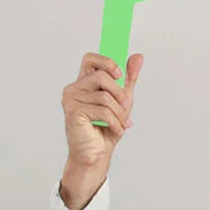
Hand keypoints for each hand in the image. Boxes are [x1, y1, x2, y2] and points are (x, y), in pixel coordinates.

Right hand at [59, 52, 143, 209]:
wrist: (97, 153)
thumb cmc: (107, 126)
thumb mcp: (123, 99)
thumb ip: (128, 78)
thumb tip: (138, 56)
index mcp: (84, 82)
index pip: (90, 58)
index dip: (107, 62)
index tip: (119, 75)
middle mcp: (74, 88)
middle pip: (102, 75)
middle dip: (120, 93)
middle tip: (124, 108)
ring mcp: (71, 100)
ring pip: (105, 96)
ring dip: (120, 113)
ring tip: (120, 124)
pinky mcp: (73, 112)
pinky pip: (103, 111)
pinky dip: (115, 122)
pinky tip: (115, 130)